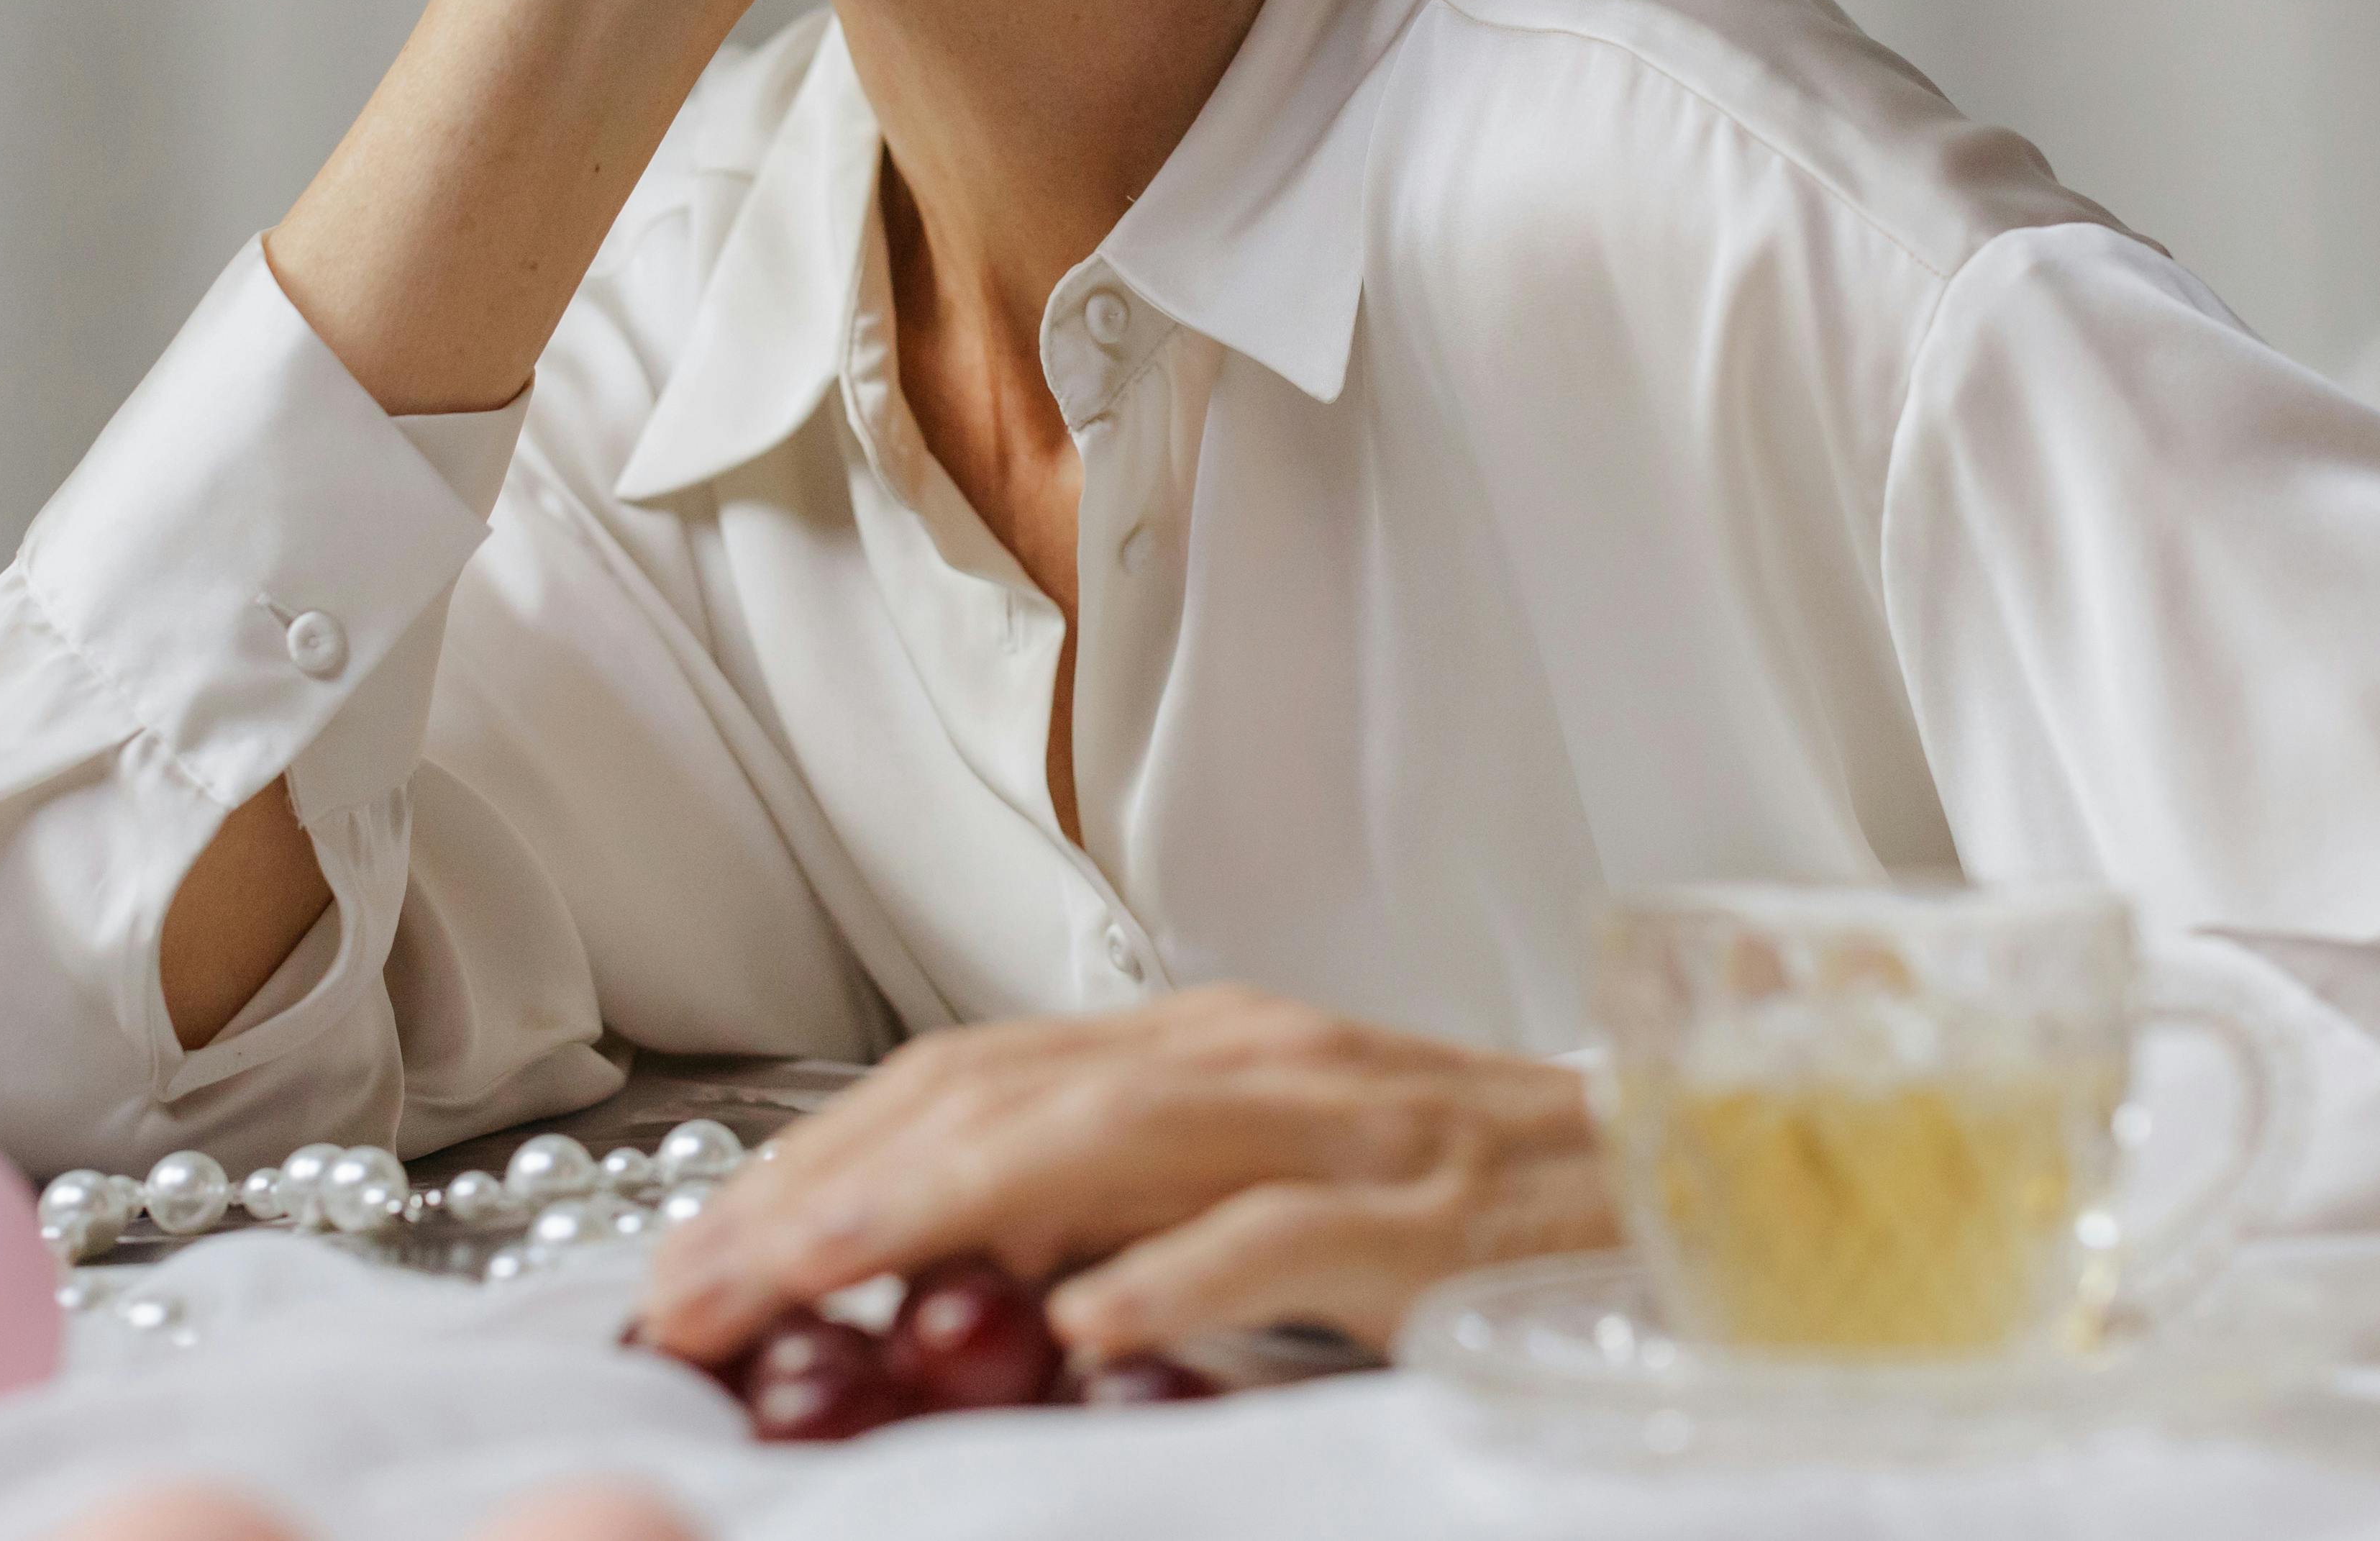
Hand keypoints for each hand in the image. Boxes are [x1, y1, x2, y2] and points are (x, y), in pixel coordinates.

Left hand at [636, 987, 1616, 1365]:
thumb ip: (1116, 1214)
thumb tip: (945, 1284)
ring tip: (814, 1288)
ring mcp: (1343, 1128)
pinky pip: (1279, 1237)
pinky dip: (1168, 1277)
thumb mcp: (1263, 1189)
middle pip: (993, 1098)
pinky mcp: (1426, 1220)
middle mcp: (1255, 1059)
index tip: (691, 1261)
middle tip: (696, 1293)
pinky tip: (1076, 1331)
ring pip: (1099, 1141)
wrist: (1687, 1182)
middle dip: (823, 1194)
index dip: (814, 1161)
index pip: (963, 1078)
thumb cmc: (1471, 1207)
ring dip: (934, 1214)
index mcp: (1206, 1049)